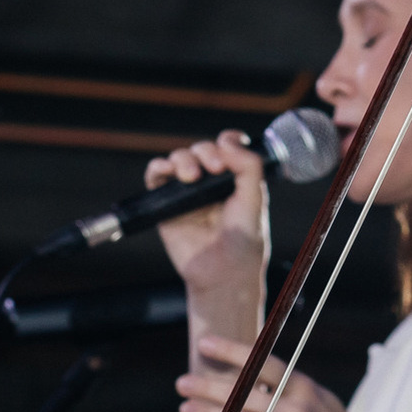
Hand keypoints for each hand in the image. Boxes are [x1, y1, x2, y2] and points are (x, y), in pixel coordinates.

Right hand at [149, 133, 268, 298]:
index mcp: (234, 178)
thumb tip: (227, 141)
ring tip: (192, 175)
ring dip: (183, 158)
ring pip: (178, 158)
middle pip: (202, 149)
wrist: (223, 271)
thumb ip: (249, 166)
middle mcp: (210, 182)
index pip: (228, 146)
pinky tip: (166, 170)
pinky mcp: (167, 204)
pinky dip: (158, 167)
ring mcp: (187, 192)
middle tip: (215, 168)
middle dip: (206, 151)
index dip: (228, 140)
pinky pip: (156, 177)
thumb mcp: (255, 199)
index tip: (230, 145)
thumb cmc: (243, 239)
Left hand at [180, 336, 411, 411]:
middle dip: (208, 386)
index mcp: (305, 389)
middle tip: (182, 382)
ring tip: (185, 409)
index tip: (206, 343)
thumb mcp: (322, 402)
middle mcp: (296, 411)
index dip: (232, 352)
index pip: (262, 363)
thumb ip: (290, 390)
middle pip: (242, 394)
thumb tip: (254, 374)